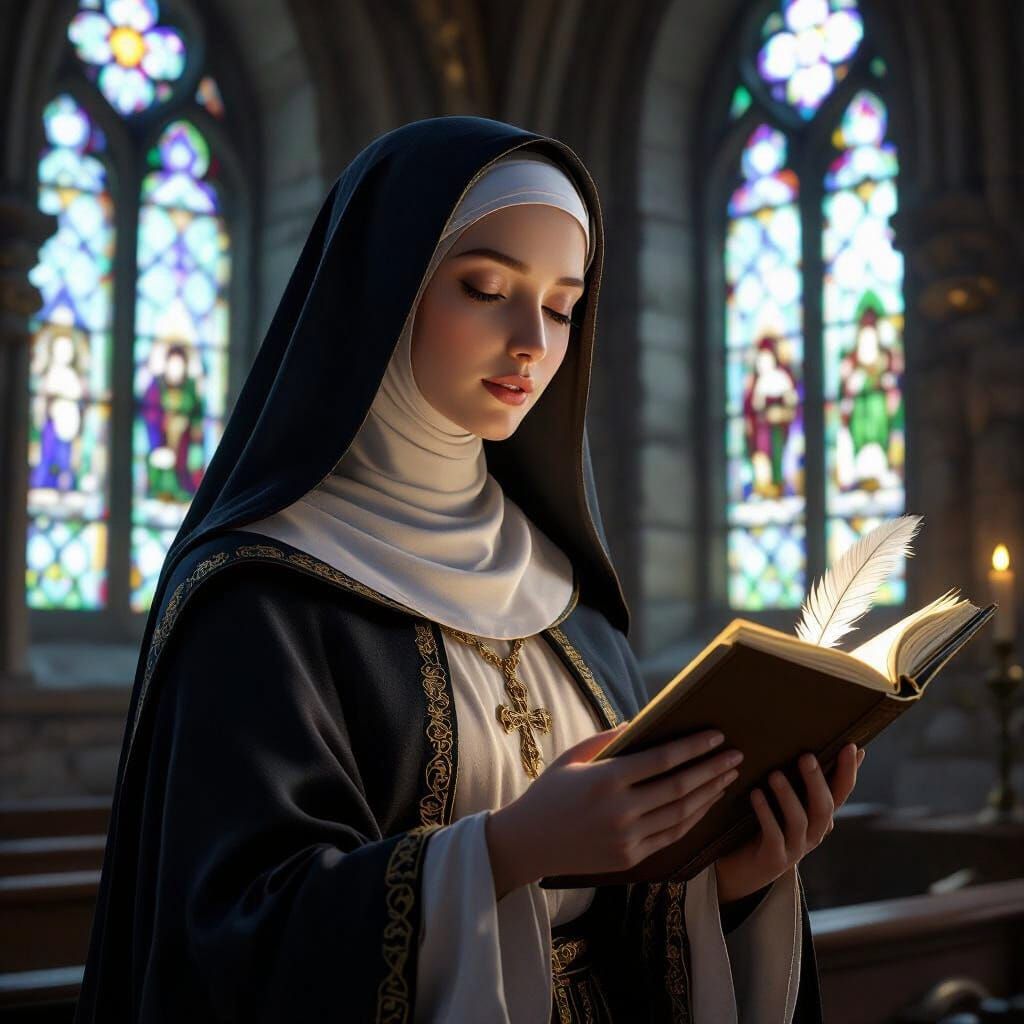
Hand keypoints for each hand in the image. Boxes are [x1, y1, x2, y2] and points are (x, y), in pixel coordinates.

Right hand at [485, 724, 744, 898]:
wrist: (527, 843)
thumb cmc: (549, 793)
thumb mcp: (572, 757)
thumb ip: (607, 739)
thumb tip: (640, 722)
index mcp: (605, 779)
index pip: (662, 760)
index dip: (693, 747)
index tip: (717, 736)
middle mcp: (619, 810)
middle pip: (679, 786)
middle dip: (712, 768)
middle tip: (735, 755)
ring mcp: (626, 837)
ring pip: (681, 813)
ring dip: (710, 793)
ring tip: (728, 777)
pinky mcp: (629, 858)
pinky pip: (671, 836)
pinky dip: (694, 818)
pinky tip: (706, 803)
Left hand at [714, 743, 865, 904]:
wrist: (746, 868)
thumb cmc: (769, 825)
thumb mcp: (790, 801)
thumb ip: (805, 780)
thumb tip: (816, 744)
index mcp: (821, 818)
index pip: (841, 793)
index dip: (849, 772)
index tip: (851, 746)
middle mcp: (814, 833)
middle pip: (824, 807)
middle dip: (817, 780)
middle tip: (806, 756)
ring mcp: (796, 847)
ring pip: (800, 821)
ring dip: (788, 796)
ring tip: (774, 775)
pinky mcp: (774, 858)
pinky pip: (773, 834)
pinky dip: (765, 813)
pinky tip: (756, 795)